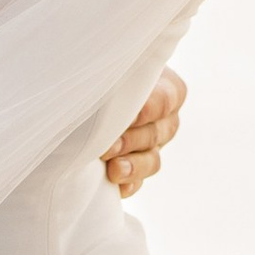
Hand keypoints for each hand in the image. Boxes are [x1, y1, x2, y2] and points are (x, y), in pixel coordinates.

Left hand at [103, 67, 184, 197]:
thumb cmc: (101, 71)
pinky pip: (138, 183)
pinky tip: (114, 187)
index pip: (164, 100)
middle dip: (130, 140)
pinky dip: (127, 185)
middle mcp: (166, 120)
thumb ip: (118, 74)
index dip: (144, 112)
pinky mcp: (136, 169)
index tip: (124, 117)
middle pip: (156, 133)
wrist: (85, 90)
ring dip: (131, 167)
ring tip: (112, 169)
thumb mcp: (114, 67)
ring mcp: (153, 147)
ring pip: (152, 161)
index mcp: (169, 89)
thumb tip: (106, 80)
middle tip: (105, 145)